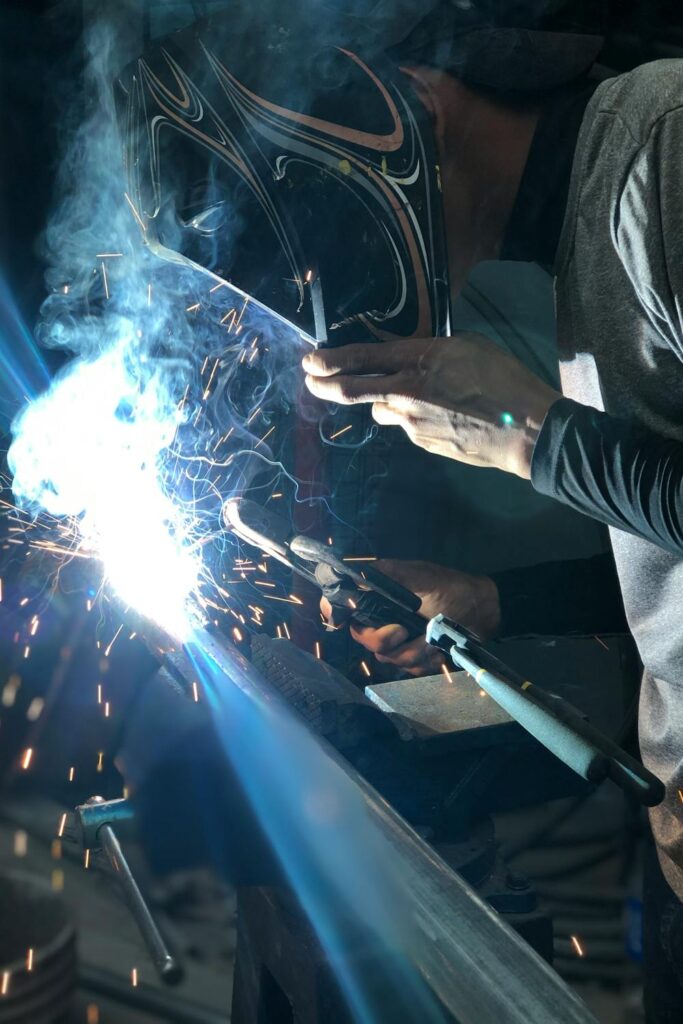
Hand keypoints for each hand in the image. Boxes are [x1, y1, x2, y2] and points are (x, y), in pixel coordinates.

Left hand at [303, 334, 559, 477]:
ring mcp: (411, 423)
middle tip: (310, 380)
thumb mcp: (467, 347)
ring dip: (387, 402)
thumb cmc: (504, 379)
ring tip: (417, 397)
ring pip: (382, 410)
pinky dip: (413, 419)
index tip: (310, 360)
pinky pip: (407, 427)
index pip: (361, 358)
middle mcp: (405, 392)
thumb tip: (408, 359)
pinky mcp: (422, 444)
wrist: (525, 430)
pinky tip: (443, 417)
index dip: (330, 360)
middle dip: (324, 385)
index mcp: (417, 360)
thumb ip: (429, 352)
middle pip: (351, 390)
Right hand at [321, 559, 499, 677]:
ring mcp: (400, 640)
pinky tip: (438, 649)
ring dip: (412, 650)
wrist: (484, 611)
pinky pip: (408, 668)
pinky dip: (425, 660)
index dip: (336, 613)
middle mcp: (384, 617)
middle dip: (384, 638)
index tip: (339, 620)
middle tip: (403, 630)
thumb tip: (349, 573)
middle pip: (363, 638)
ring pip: (388, 657)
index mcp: (379, 595)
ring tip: (432, 638)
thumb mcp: (417, 575)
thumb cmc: (450, 588)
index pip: (343, 605)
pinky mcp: (416, 656)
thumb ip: (384, 574)